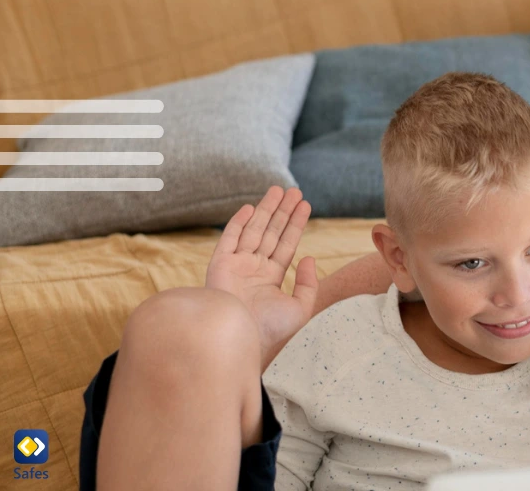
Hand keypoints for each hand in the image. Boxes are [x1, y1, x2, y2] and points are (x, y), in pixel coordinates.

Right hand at [206, 186, 317, 367]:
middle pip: (271, 232)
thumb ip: (307, 284)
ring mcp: (236, 265)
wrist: (243, 339)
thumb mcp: (300, 308)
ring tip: (279, 190)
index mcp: (270, 278)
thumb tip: (309, 258)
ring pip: (254, 230)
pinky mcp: (220, 265)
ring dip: (265, 209)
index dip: (295, 224)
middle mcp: (253, 268)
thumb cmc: (271, 330)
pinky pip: (230, 239)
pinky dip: (238, 223)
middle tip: (294, 190)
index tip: (305, 205)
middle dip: (282, 211)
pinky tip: (250, 208)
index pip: (286, 244)